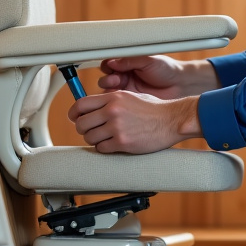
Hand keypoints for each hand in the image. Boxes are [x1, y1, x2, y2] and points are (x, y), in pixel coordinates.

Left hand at [67, 91, 201, 153]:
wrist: (171, 120)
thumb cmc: (154, 109)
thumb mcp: (130, 96)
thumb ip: (110, 101)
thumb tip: (91, 108)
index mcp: (113, 98)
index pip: (81, 105)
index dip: (74, 114)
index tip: (75, 119)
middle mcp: (112, 111)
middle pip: (81, 124)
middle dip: (83, 130)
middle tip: (91, 131)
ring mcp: (116, 127)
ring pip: (90, 138)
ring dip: (94, 140)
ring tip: (105, 138)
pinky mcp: (122, 142)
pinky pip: (101, 148)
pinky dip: (104, 148)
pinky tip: (113, 144)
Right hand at [97, 56, 218, 98]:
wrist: (181, 85)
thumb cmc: (167, 69)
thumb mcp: (148, 61)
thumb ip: (129, 61)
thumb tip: (112, 62)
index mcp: (128, 64)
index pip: (110, 65)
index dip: (107, 66)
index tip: (109, 68)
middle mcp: (126, 77)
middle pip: (107, 79)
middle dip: (107, 79)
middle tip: (114, 80)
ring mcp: (128, 91)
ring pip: (110, 92)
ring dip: (110, 91)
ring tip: (117, 89)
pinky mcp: (132, 103)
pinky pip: (118, 104)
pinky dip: (115, 103)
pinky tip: (118, 101)